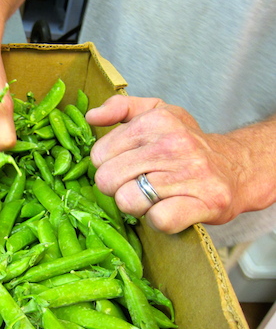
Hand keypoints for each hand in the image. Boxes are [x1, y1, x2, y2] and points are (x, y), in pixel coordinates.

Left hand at [86, 95, 248, 233]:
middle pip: (107, 180)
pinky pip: (159, 220)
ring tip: (154, 196)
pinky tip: (168, 209)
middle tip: (139, 184)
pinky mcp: (205, 202)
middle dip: (118, 188)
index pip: (98, 155)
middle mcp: (172, 144)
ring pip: (127, 201)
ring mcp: (190, 173)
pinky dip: (158, 220)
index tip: (129, 166)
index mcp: (154, 121)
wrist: (236, 167)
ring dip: (137, 206)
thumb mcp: (156, 112)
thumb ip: (120, 108)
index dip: (109, 166)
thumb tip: (92, 116)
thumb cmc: (185, 143)